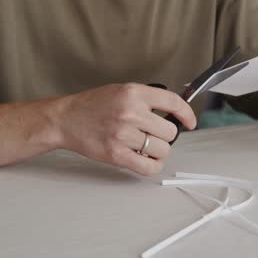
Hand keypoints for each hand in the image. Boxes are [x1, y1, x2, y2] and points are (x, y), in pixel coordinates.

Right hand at [55, 83, 196, 175]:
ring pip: (162, 150)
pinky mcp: (116, 154)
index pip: (173, 103)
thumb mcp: (122, 90)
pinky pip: (148, 167)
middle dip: (165, 135)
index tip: (190, 122)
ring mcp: (123, 135)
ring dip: (158, 151)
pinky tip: (147, 160)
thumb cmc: (93, 105)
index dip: (187, 114)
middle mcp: (130, 113)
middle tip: (153, 134)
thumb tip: (174, 111)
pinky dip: (153, 166)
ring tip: (146, 147)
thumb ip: (146, 99)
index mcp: (134, 93)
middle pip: (170, 131)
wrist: (66, 119)